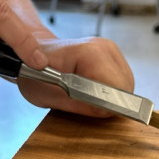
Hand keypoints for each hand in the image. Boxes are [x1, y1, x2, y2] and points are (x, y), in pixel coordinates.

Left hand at [16, 33, 135, 116]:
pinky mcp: (113, 56)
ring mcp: (110, 50)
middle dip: (108, 102)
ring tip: (84, 95)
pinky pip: (122, 82)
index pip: (116, 88)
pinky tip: (91, 89)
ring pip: (126, 86)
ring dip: (110, 98)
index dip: (106, 104)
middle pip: (124, 87)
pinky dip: (111, 92)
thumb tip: (106, 111)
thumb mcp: (49, 96)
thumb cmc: (35, 74)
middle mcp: (104, 48)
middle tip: (83, 103)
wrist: (31, 57)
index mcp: (89, 53)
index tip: (90, 109)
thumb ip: (80, 105)